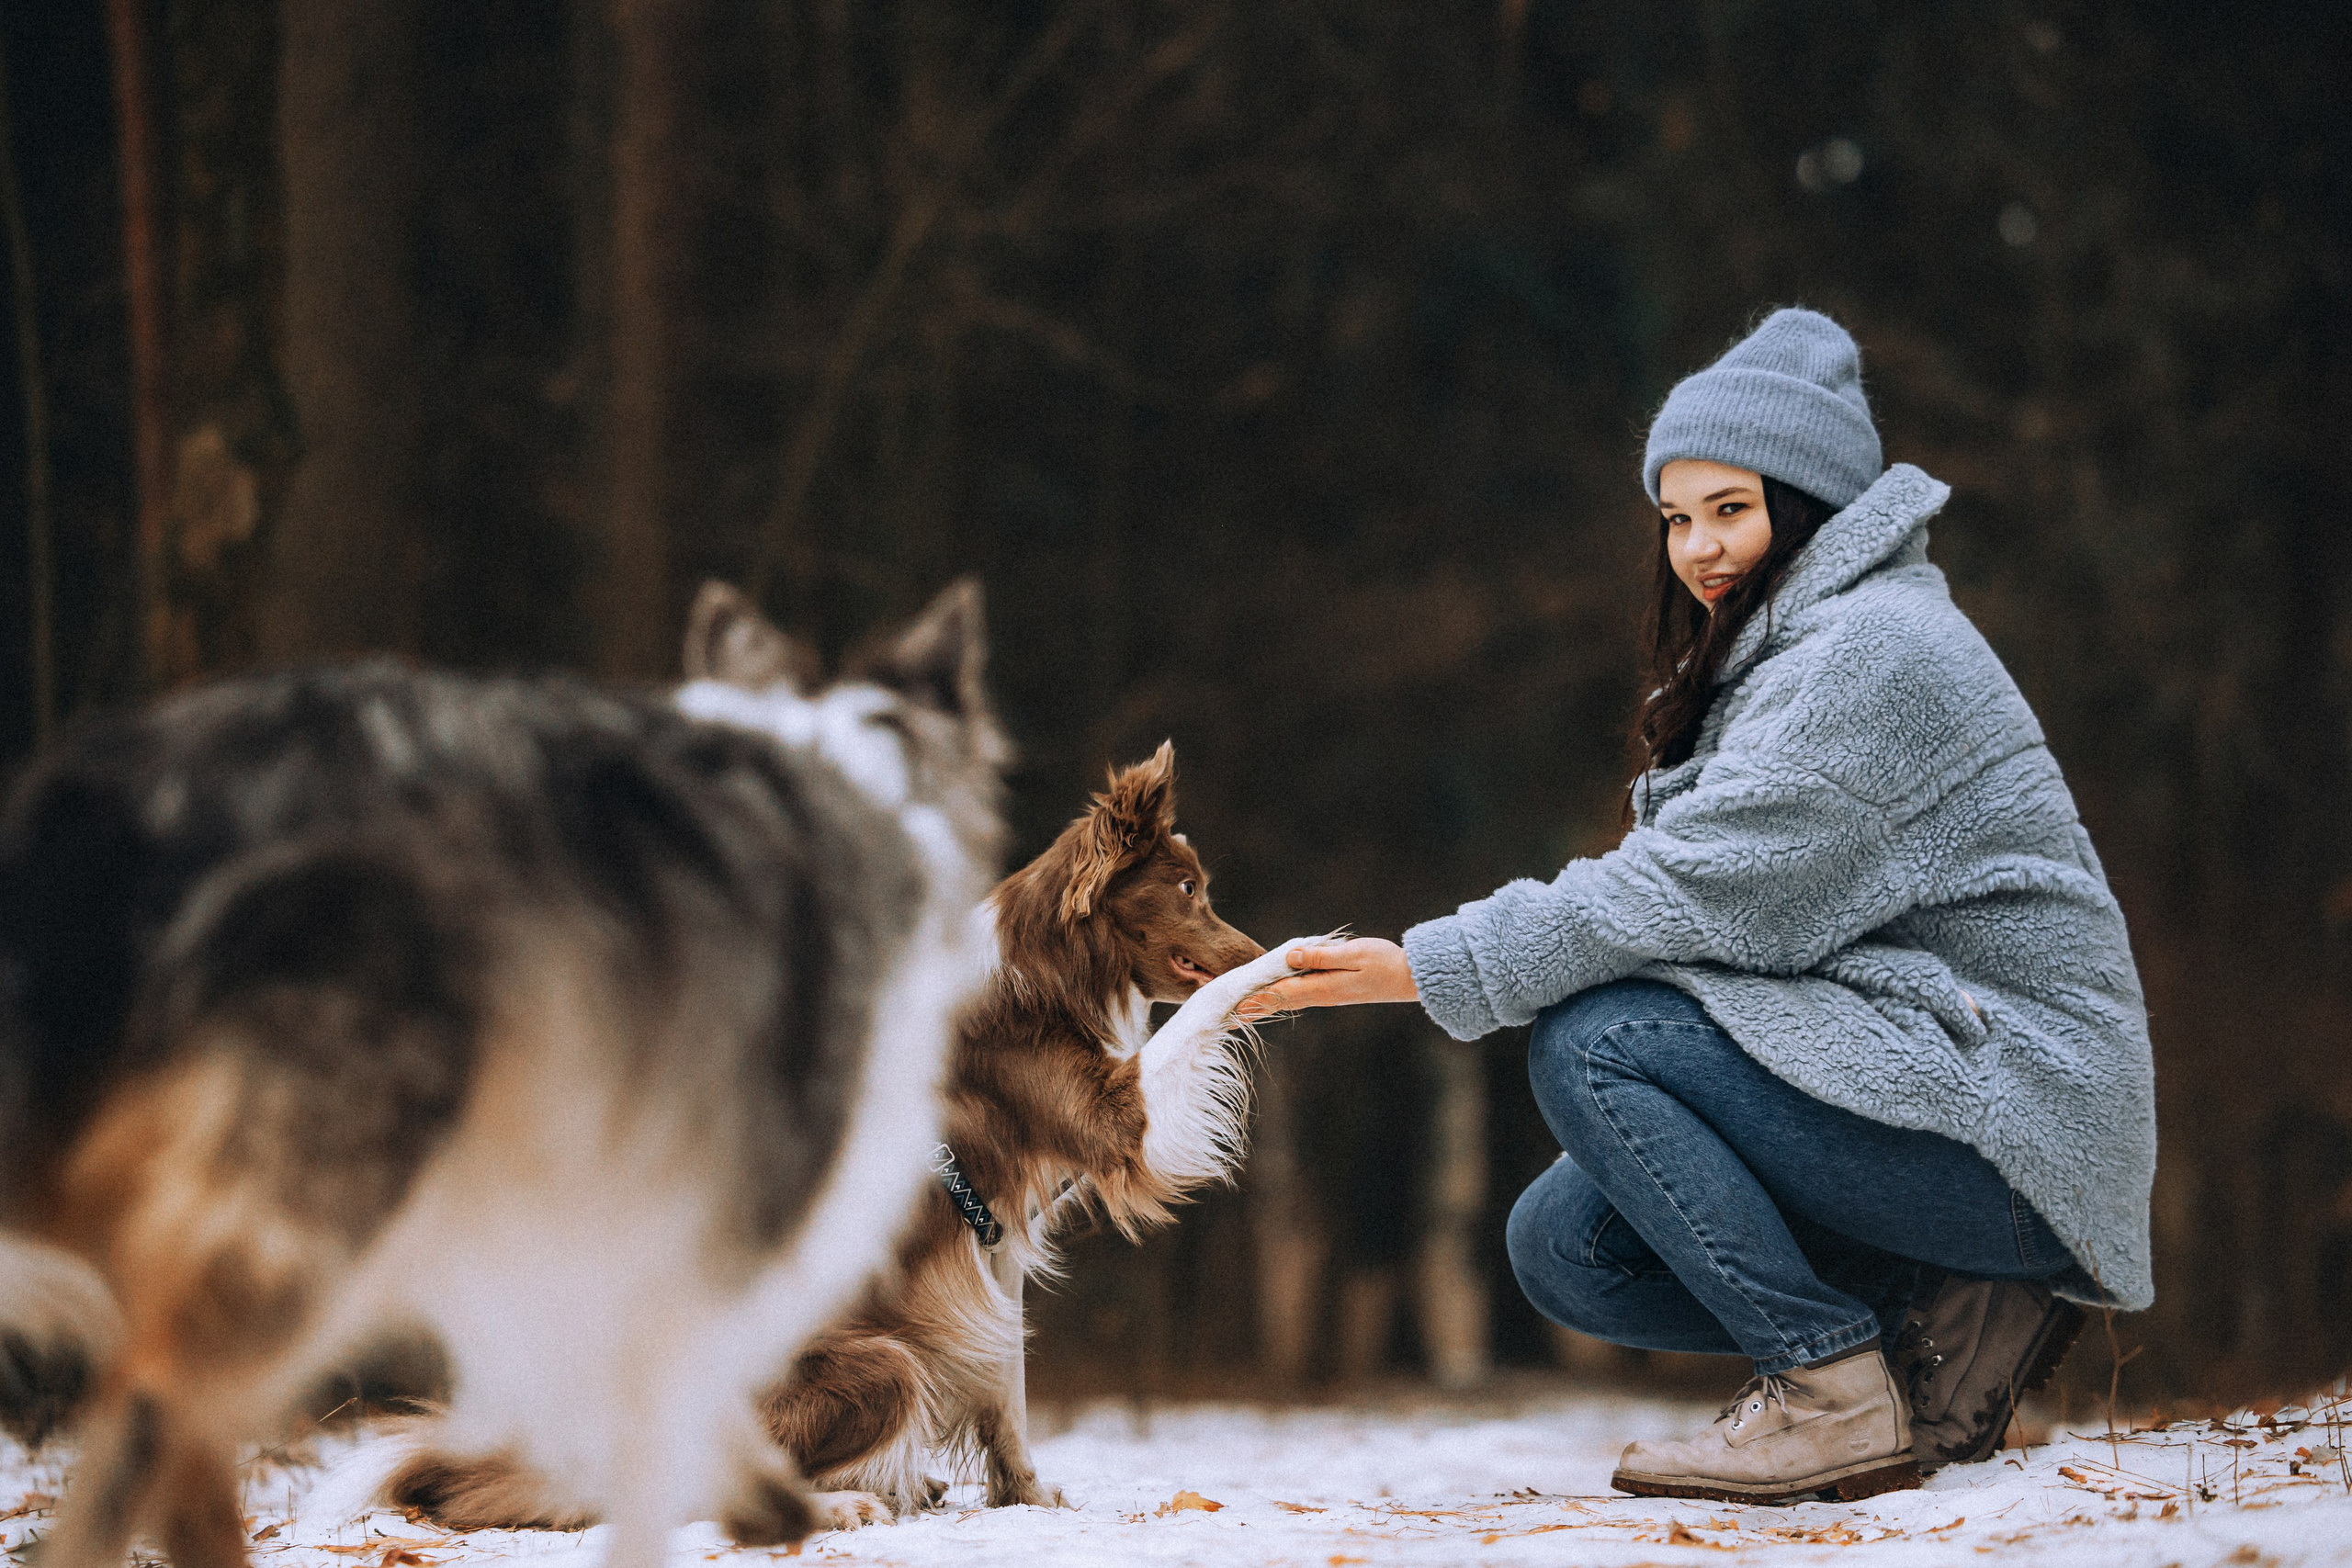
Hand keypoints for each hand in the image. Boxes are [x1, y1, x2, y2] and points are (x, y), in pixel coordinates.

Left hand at [1240, 937, 1417, 1017]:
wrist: (1409, 978)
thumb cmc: (1385, 962)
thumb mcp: (1353, 953)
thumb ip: (1321, 956)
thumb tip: (1290, 956)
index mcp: (1322, 987)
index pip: (1279, 993)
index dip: (1254, 999)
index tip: (1231, 1007)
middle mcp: (1320, 995)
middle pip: (1278, 1002)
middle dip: (1252, 1007)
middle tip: (1224, 1016)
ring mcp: (1326, 995)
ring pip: (1287, 1000)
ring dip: (1263, 1004)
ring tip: (1239, 1012)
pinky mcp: (1332, 991)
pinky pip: (1298, 996)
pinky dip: (1280, 998)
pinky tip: (1272, 999)